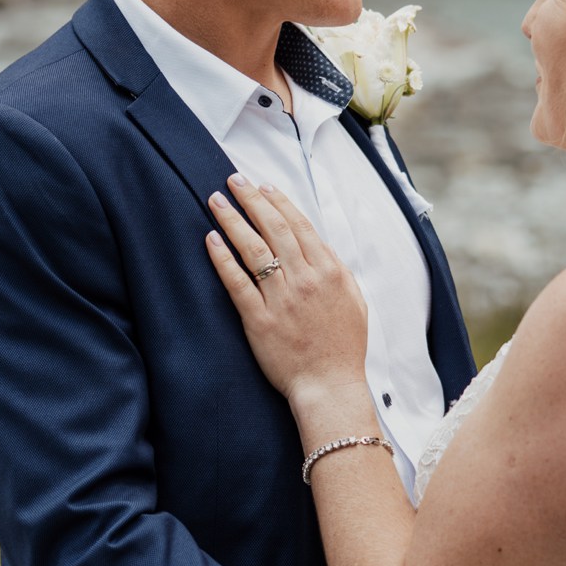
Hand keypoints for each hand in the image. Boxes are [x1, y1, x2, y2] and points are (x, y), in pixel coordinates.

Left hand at [206, 178, 368, 403]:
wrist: (330, 385)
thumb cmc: (343, 346)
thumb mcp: (354, 300)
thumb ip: (337, 270)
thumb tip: (318, 245)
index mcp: (329, 272)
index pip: (300, 225)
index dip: (279, 202)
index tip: (263, 186)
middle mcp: (305, 280)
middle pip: (274, 229)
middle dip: (252, 200)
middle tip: (234, 181)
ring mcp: (281, 299)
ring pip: (254, 250)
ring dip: (233, 220)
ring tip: (217, 201)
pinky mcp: (259, 320)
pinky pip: (238, 283)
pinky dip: (223, 259)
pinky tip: (211, 240)